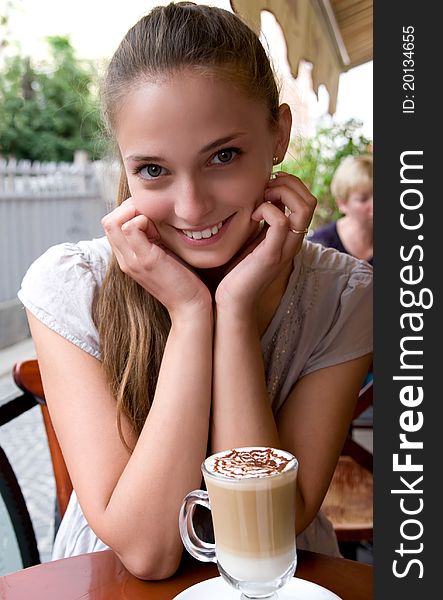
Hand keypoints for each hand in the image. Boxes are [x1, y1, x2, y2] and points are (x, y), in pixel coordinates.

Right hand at [102, 199, 211, 318]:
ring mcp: (132, 260)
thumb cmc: (183, 279)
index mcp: (127, 257)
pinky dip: (143, 220)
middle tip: (152, 213)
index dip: (129, 212)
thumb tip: (155, 217)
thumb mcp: (163, 254)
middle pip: (108, 221)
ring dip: (135, 212)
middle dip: (129, 208)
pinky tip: (160, 229)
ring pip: (113, 222)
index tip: (151, 214)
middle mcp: (124, 259)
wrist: (190, 306)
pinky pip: (130, 228)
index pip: (112, 224)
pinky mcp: (145, 260)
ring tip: (156, 222)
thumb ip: (154, 240)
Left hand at [215, 172, 315, 311]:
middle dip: (288, 184)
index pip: (307, 200)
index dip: (290, 184)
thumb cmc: (238, 270)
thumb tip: (264, 193)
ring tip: (261, 198)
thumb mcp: (253, 237)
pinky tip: (252, 216)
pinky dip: (267, 209)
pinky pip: (281, 221)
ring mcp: (285, 248)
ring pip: (304, 207)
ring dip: (281, 193)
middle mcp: (293, 241)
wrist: (232, 301)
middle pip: (310, 200)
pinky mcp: (271, 255)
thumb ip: (263, 219)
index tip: (267, 185)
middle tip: (265, 187)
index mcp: (290, 236)